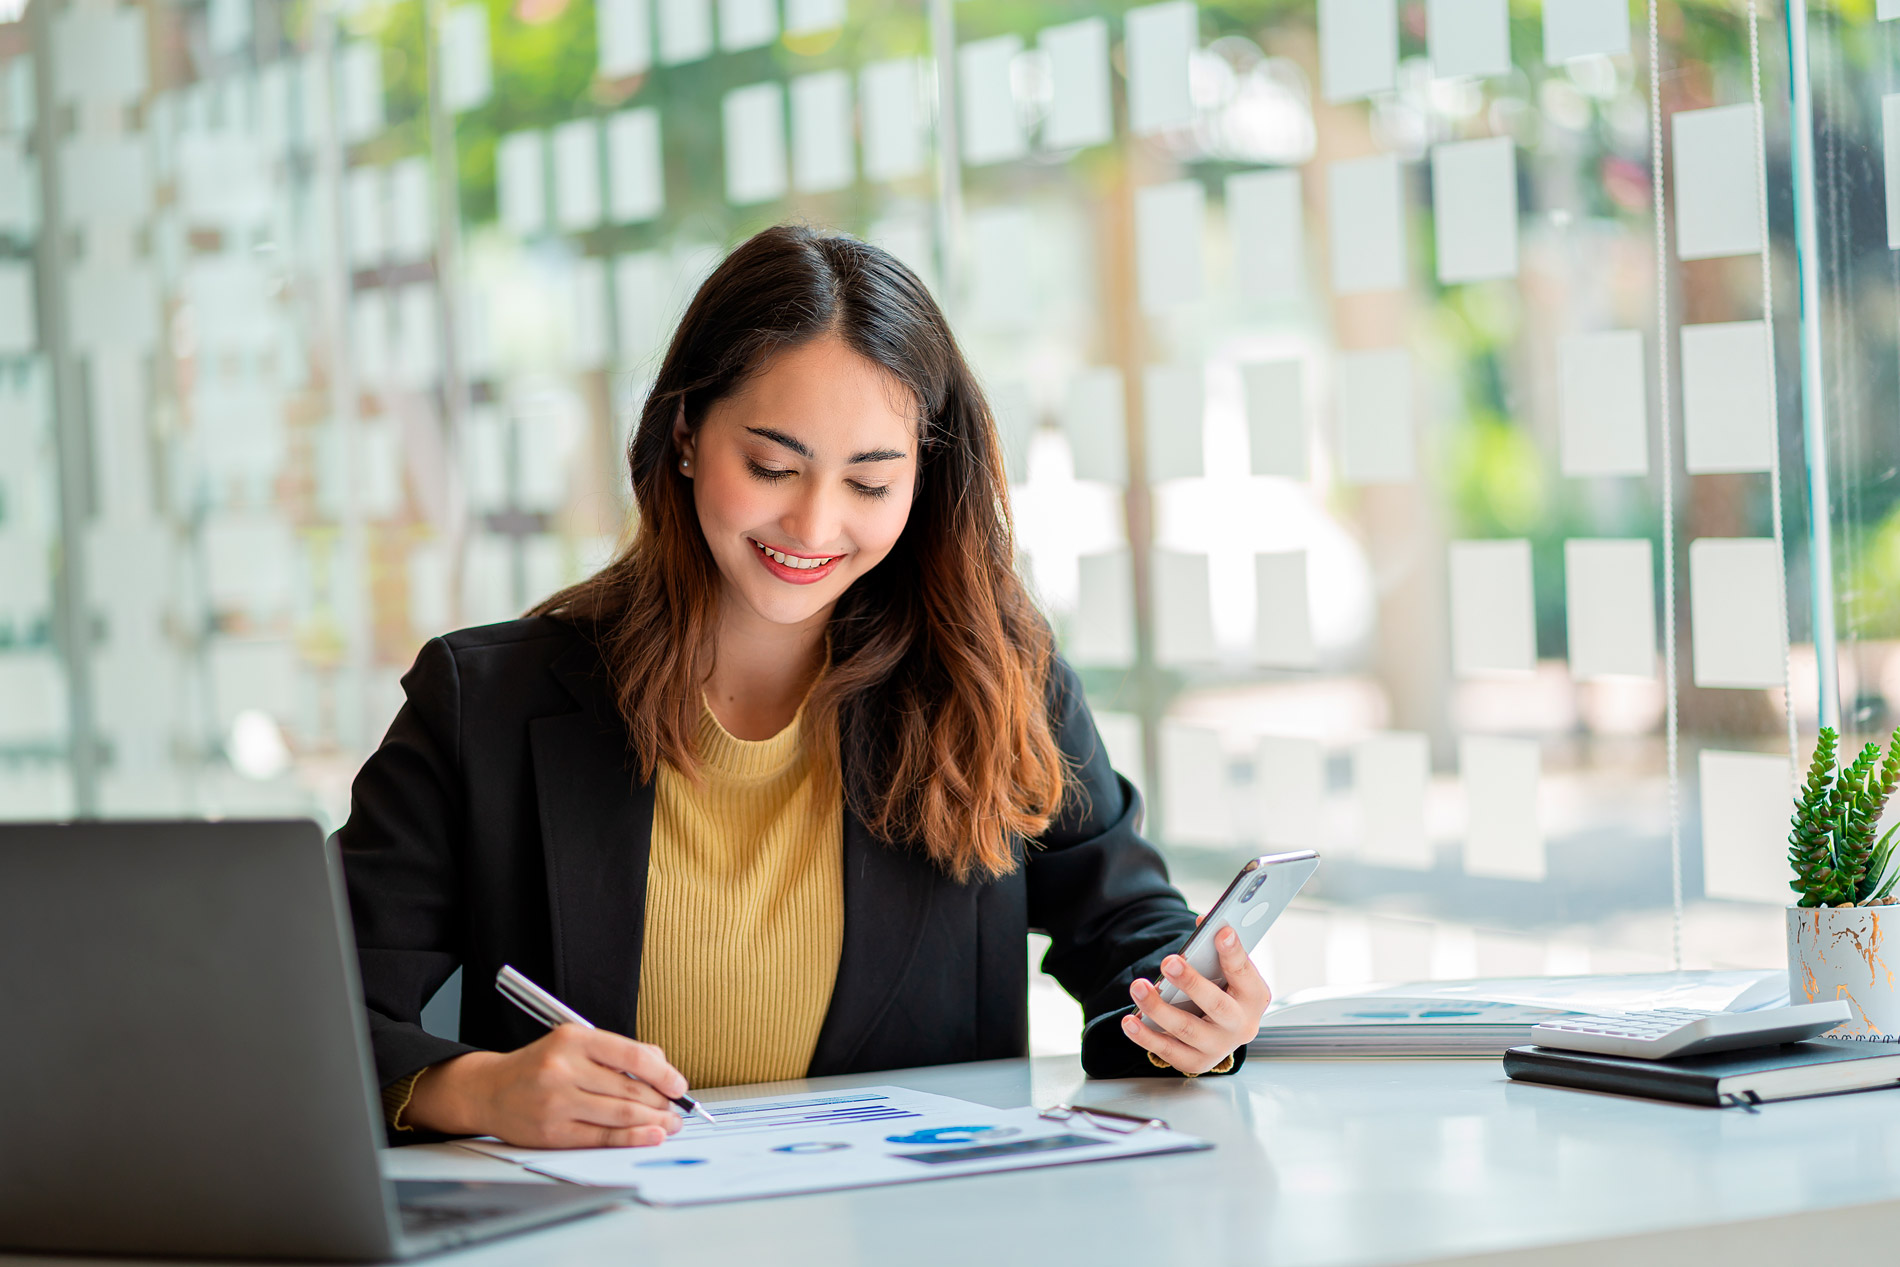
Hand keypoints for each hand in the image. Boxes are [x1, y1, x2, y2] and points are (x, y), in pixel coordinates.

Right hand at [404, 1024, 687, 1147]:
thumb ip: (618, 1053)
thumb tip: (663, 1068)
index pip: (632, 1056)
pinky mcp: (553, 1132)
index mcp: (574, 1039)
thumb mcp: (575, 1044)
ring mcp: (557, 1102)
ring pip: (620, 1115)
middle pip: (630, 1090)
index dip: (664, 1073)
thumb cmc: (541, 1066)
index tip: (679, 1085)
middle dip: (662, 1103)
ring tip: (670, 1125)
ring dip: (654, 1123)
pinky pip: (602, 1138)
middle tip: (678, 1110)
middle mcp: (564, 1069)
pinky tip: (650, 1137)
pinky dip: (632, 1139)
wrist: (490, 1090)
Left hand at [1120, 926, 1270, 1074]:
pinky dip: (1146, 1036)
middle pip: (1216, 1006)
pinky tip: (1130, 1021)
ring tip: (1138, 986)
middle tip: (1169, 962)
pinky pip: (1167, 1050)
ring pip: (1186, 1029)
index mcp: (1254, 997)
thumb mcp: (1228, 971)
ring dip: (1158, 1008)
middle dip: (1191, 983)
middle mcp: (1241, 1025)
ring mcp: (1218, 1047)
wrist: (1223, 1031)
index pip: (1244, 973)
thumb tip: (1202, 921)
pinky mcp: (1195, 1061)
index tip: (1221, 932)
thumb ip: (1216, 948)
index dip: (1234, 952)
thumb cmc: (1225, 991)